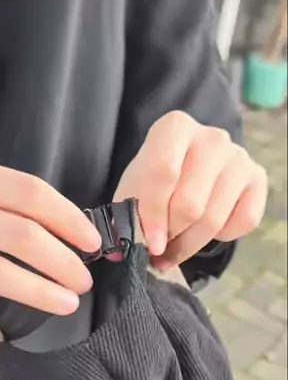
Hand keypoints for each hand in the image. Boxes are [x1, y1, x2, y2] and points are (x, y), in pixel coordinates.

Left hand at [113, 111, 267, 268]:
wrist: (185, 170)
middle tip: (160, 247)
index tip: (150, 243)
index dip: (153, 214)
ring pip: (214, 218)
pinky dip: (224, 236)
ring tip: (176, 247)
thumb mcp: (133, 190)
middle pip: (189, 203)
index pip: (163, 171)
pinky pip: (244, 221)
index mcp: (175, 127)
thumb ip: (127, 214)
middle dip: (172, 234)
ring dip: (191, 243)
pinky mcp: (258, 177)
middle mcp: (212, 136)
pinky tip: (208, 230)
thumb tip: (123, 252)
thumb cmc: (155, 181)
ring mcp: (239, 156)